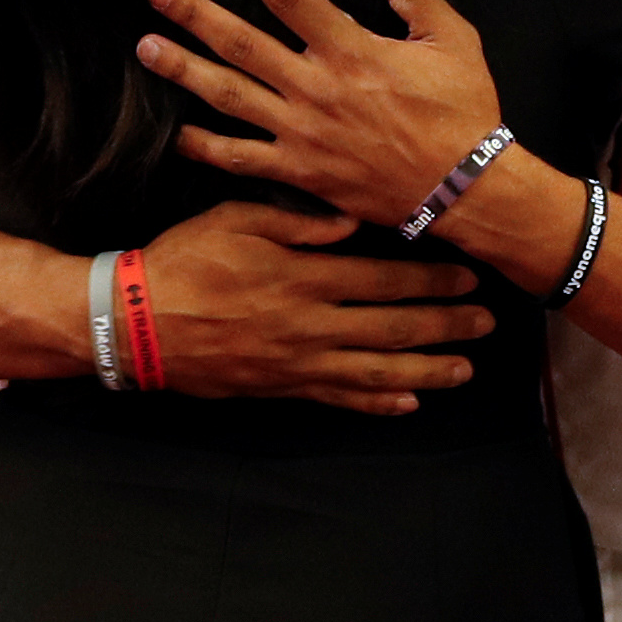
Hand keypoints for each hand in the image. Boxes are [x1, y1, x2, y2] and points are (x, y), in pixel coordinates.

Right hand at [136, 201, 488, 414]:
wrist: (134, 323)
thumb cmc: (184, 262)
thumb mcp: (235, 218)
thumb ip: (297, 220)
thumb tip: (350, 220)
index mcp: (303, 276)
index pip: (383, 279)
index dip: (431, 280)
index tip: (468, 277)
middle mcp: (310, 324)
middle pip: (393, 328)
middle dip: (446, 326)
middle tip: (486, 324)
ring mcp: (297, 362)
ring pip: (375, 371)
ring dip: (426, 371)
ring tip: (464, 371)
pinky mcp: (279, 387)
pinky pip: (337, 398)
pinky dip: (374, 403)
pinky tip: (405, 404)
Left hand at [140, 0, 505, 228]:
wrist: (465, 188)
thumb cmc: (463, 111)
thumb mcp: (450, 38)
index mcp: (352, 51)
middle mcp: (317, 90)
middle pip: (242, 44)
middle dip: (196, 14)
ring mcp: (304, 134)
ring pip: (231, 97)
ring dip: (185, 70)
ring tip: (147, 47)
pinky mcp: (301, 172)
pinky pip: (243, 159)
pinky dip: (207, 147)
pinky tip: (177, 132)